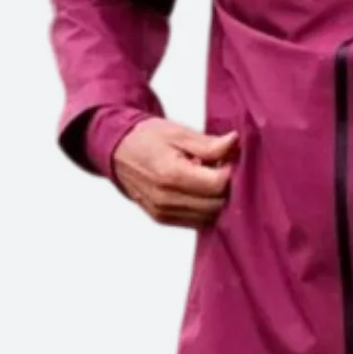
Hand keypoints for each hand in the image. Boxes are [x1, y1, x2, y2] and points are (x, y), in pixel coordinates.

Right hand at [113, 118, 239, 228]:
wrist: (118, 151)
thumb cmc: (147, 138)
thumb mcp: (179, 132)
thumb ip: (208, 144)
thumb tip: (234, 142)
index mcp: (171, 175)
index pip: (217, 185)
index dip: (229, 171)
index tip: (227, 158)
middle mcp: (166, 199)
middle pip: (216, 203)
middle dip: (226, 186)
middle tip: (221, 166)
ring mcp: (163, 213)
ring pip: (208, 216)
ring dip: (216, 198)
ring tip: (208, 176)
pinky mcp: (162, 219)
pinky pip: (196, 221)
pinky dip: (205, 207)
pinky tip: (199, 188)